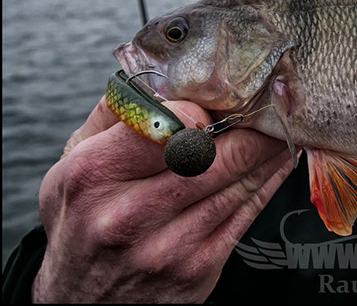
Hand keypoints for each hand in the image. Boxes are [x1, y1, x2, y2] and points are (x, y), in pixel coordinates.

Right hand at [33, 96, 293, 302]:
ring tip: (284, 121)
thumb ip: (114, 116)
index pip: (163, 129)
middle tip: (277, 97)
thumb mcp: (72, 165)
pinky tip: (277, 157)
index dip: (203, 109)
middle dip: (253, 123)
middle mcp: (129, 215)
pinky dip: (269, 178)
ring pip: (239, 182)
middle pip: (214, 156)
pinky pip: (249, 211)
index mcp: (94, 176)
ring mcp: (169, 247)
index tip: (225, 95)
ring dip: (269, 147)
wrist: (83, 303)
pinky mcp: (200, 267)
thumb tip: (161, 75)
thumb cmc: (82, 220)